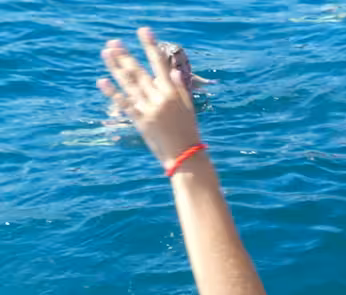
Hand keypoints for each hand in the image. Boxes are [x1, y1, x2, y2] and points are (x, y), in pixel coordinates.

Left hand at [98, 28, 201, 170]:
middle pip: (139, 72)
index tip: (143, 31)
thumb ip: (180, 89)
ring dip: (116, 68)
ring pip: (129, 84)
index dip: (150, 46)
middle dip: (125, 56)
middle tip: (113, 42)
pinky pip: (124, 104)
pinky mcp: (141, 122)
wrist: (185, 157)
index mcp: (173, 93)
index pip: (160, 64)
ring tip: (106, 54)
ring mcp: (149, 110)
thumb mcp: (188, 109)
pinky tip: (102, 81)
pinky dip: (112, 92)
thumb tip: (174, 71)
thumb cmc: (188, 132)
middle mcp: (160, 99)